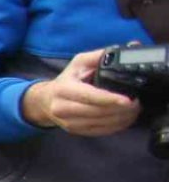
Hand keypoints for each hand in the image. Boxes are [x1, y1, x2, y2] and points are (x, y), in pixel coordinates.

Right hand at [22, 49, 141, 135]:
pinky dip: (116, 126)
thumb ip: (99, 56)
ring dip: (122, 118)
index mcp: (64, 89)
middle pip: (97, 112)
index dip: (109, 99)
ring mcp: (69, 122)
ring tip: (134, 110)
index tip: (127, 100)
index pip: (89, 96)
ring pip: (101, 123)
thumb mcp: (78, 63)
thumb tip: (125, 50)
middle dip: (121, 109)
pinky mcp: (75, 131)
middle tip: (137, 103)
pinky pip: (100, 132)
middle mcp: (63, 108)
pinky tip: (125, 119)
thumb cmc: (66, 80)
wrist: (44, 101)